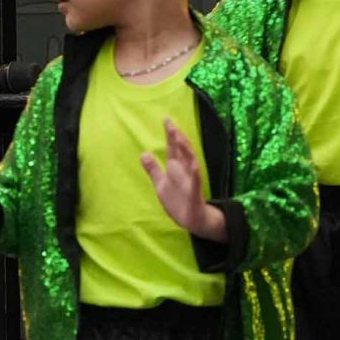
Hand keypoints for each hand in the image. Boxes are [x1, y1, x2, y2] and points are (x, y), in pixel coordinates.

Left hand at [140, 118, 226, 241]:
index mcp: (175, 168)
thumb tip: (143, 153)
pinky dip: (195, 172)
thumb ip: (153, 169)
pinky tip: (194, 164)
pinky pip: (196, 181)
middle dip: (177, 137)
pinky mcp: (195, 192)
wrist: (191, 219)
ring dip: (186, 149)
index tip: (166, 120)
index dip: (170, 134)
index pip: (172, 148)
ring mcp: (191, 180)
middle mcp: (184, 171)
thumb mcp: (160, 184)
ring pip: (190, 161)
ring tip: (179, 137)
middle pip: (181, 150)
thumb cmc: (177, 200)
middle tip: (170, 123)